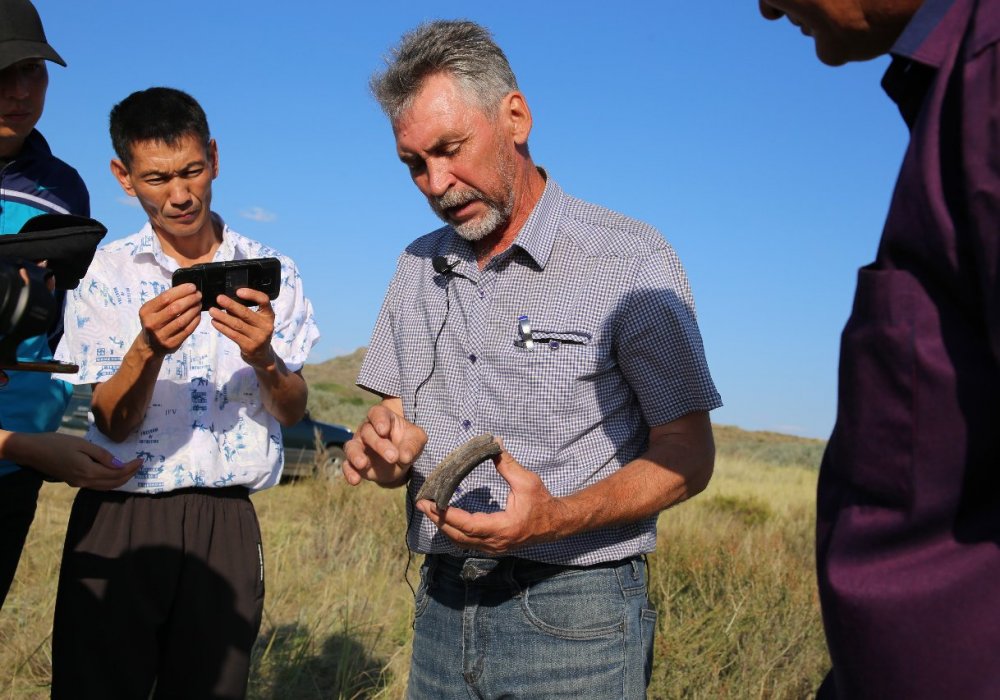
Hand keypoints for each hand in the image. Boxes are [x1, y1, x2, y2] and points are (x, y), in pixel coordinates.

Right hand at [7, 431, 141, 488]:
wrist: (32, 451)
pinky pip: (97, 485)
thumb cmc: (57, 443)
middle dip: (129, 475)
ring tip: (131, 470)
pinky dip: (109, 482)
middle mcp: (84, 481)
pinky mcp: (73, 482)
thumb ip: (102, 455)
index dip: (131, 468)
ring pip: (105, 487)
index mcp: (88, 471)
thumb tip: (118, 464)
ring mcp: (78, 483)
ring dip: (120, 480)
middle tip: (139, 465)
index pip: (116, 474)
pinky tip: (113, 474)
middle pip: (113, 483)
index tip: (141, 460)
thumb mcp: (82, 444)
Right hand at [138, 283, 202, 355]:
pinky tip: (198, 315)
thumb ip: (166, 300)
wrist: (150, 346)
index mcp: (146, 311)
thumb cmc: (154, 322)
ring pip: (182, 320)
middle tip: (198, 295)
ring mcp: (161, 335)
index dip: (181, 291)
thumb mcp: (153, 310)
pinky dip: (195, 321)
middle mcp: (152, 323)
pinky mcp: (171, 344)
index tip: (192, 287)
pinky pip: (186, 330)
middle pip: (175, 308)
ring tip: (199, 304)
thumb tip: (187, 289)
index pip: (165, 298)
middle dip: (190, 299)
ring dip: (194, 310)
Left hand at [209, 288, 275, 368]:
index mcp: (269, 315)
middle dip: (231, 305)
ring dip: (223, 317)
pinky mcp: (249, 347)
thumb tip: (226, 301)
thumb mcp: (256, 321)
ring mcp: (258, 337)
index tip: (238, 291)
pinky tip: (215, 322)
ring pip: (237, 324)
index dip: (252, 295)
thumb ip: (245, 312)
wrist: (262, 356)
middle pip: (246, 313)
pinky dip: (222, 328)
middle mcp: (266, 326)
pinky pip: (233, 335)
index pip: (264, 301)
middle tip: (219, 298)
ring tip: (212, 311)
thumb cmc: (256, 332)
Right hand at [343, 402, 426, 486]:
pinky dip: (349, 472)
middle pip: (368, 432)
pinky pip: (348, 466)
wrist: (400, 459)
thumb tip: (405, 457)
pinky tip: (355, 480)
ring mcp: (359, 446)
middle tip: (393, 457)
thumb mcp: (417, 440)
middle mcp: (367, 429)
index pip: (377, 414)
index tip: (384, 430)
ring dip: (356, 455)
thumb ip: (413, 445)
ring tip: (362, 464)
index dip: (379, 420)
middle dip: (379, 444)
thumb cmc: (408, 442)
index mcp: (383, 418)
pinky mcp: (355, 463)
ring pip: (352, 447)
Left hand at [416, 447, 568, 553]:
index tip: (431, 504)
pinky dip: (454, 531)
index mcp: (503, 528)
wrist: (556, 523)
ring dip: (444, 526)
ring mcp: (494, 547)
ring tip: (430, 510)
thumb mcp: (526, 481)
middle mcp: (496, 542)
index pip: (468, 525)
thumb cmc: (542, 502)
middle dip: (438, 520)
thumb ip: (507, 464)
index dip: (447, 516)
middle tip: (422, 505)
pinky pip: (468, 542)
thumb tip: (495, 443)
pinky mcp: (494, 546)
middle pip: (458, 536)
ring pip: (461, 542)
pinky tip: (445, 519)